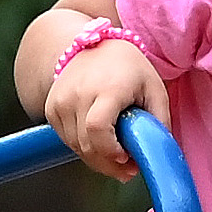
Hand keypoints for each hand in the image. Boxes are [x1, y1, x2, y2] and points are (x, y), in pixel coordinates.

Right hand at [48, 38, 169, 180]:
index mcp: (107, 88)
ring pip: (77, 148)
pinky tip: (99, 138)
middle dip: (109, 164)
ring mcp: (60, 102)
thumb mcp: (155, 90)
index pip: (98, 129)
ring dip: (98, 158)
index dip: (111, 152)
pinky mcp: (51, 109)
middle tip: (128, 166)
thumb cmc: (130, 69)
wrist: (94, 44)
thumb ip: (160, 124)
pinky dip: (84, 147)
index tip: (126, 157)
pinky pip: (67, 141)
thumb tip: (156, 157)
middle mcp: (78, 94)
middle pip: (87, 146)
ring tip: (116, 150)